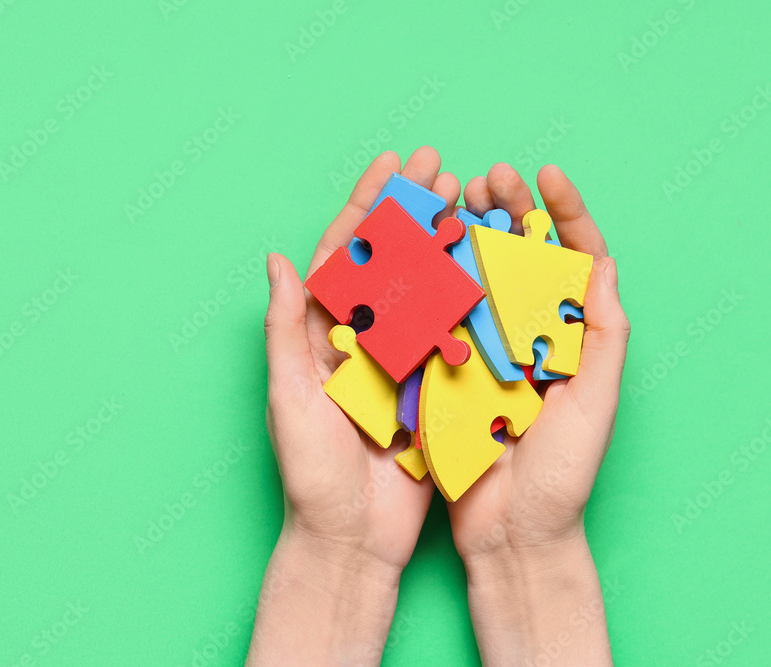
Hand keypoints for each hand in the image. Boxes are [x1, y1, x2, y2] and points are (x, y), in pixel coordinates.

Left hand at [247, 147, 460, 665]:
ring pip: (427, 289)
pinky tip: (491, 266)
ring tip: (469, 201)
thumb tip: (279, 260)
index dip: (367, 206)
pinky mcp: (432, 389)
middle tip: (440, 167)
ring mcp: (401, 362)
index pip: (346, 256)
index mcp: (323, 336)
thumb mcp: (291, 398)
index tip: (392, 164)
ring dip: (446, 243)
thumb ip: (287, 331)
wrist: (354, 540)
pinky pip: (453, 336)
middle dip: (413, 210)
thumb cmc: (312, 476)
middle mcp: (364, 340)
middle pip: (392, 260)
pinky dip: (469, 298)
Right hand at [448, 163, 628, 665]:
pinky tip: (423, 251)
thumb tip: (604, 265)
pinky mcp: (453, 372)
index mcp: (575, 338)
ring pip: (481, 279)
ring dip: (469, 234)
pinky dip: (435, 282)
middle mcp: (534, 337)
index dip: (565, 212)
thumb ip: (604, 337)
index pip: (576, 260)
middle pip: (525, 259)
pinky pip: (444, 318)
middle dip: (510, 211)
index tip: (546, 175)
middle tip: (490, 177)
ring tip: (456, 197)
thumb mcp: (594, 405)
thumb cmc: (561, 477)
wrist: (510, 535)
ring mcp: (491, 353)